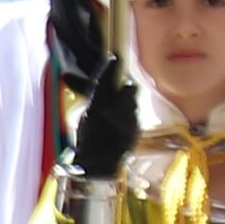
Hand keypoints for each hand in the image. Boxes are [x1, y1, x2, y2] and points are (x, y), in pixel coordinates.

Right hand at [68, 65, 140, 181]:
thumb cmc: (88, 142)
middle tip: (118, 90)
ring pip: (133, 102)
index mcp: (100, 104)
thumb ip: (97, 99)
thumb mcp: (86, 117)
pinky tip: (122, 123)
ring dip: (127, 102)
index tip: (115, 57)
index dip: (112, 66)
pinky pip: (135, 115)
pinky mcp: (137, 129)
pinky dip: (130, 116)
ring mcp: (130, 119)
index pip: (109, 78)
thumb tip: (103, 85)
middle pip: (129, 88)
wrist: (98, 166)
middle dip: (124, 87)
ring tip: (118, 110)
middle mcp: (118, 109)